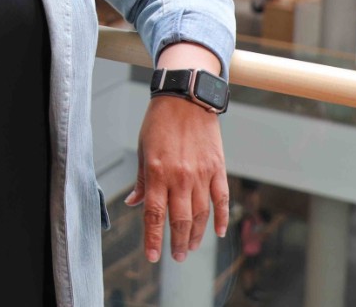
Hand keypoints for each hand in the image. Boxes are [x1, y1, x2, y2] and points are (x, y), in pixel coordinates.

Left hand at [124, 44, 228, 262]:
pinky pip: (221, 199)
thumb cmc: (159, 122)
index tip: (153, 257)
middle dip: (178, 242)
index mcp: (157, 173)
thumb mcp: (143, 150)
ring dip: (197, 235)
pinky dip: (221, 218)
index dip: (153, 239)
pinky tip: (218, 232)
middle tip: (177, 257)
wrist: (186, 98)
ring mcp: (201, 174)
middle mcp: (180, 177)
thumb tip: (133, 203)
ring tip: (192, 247)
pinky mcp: (217, 168)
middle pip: (180, 219)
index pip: (155, 215)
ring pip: (201, 214)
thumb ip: (141, 181)